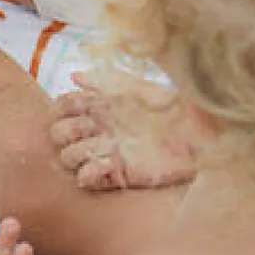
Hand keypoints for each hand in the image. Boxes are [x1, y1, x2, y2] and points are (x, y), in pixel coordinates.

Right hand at [51, 72, 196, 191]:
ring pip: (67, 157)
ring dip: (79, 151)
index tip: (84, 104)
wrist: (197, 131)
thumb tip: (73, 76)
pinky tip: (109, 163)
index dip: (65, 107)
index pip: (62, 108)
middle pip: (58, 134)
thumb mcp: (134, 85)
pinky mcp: (117, 175)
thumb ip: (102, 79)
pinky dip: (90, 172)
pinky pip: (87, 179)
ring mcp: (105, 153)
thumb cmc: (169, 104)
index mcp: (98, 107)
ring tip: (104, 147)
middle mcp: (97, 130)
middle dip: (69, 130)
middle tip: (92, 127)